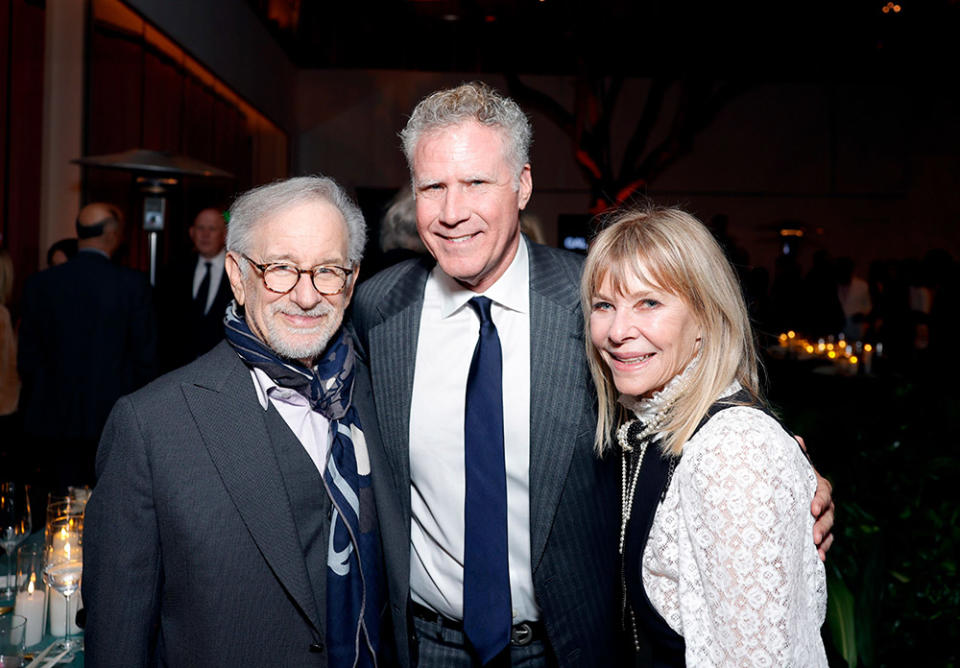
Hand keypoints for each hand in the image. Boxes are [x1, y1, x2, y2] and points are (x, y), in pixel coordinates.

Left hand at [795, 435, 834, 560]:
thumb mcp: (789, 464)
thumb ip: (795, 454)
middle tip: (813, 536)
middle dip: (822, 525)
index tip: (812, 509)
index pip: (823, 491)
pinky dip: (823, 549)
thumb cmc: (785, 474)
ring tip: (815, 549)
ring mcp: (822, 516)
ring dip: (823, 539)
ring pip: (828, 528)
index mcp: (817, 484)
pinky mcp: (817, 530)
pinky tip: (818, 558)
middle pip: (828, 513)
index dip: (820, 500)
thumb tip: (798, 439)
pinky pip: (825, 540)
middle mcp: (823, 500)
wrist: (780, 487)